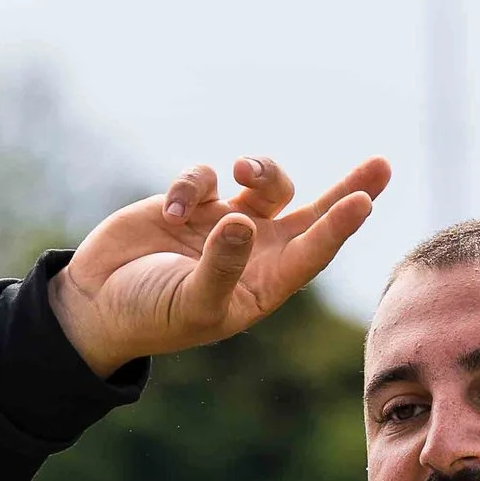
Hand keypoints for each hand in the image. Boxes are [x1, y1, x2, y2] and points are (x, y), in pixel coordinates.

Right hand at [49, 153, 390, 377]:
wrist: (96, 304)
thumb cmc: (150, 315)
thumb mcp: (191, 303)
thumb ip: (220, 266)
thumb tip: (243, 222)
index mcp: (264, 285)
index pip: (313, 251)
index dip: (339, 225)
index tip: (364, 201)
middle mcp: (255, 251)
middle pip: (314, 212)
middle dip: (348, 187)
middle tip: (383, 165)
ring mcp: (226, 223)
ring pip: (266, 183)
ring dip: (260, 168)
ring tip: (238, 171)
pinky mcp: (193, 202)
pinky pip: (206, 176)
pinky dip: (191, 185)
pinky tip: (170, 211)